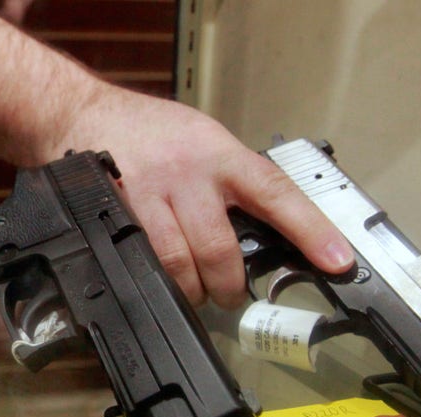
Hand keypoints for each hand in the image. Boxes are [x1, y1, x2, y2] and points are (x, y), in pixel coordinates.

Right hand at [62, 88, 354, 308]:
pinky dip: (156, 279)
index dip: (311, 231)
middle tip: (230, 297)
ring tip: (195, 294)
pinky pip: (142, 260)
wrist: (83, 114)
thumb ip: (232, 182)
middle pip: (218, 247)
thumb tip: (269, 232)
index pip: (277, 194)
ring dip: (191, 290)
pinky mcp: (116, 211)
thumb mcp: (203, 142)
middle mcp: (189, 173)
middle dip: (228, 285)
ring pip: (178, 262)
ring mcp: (150, 193)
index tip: (337, 261)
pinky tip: (160, 282)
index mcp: (221, 155)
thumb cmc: (151, 133)